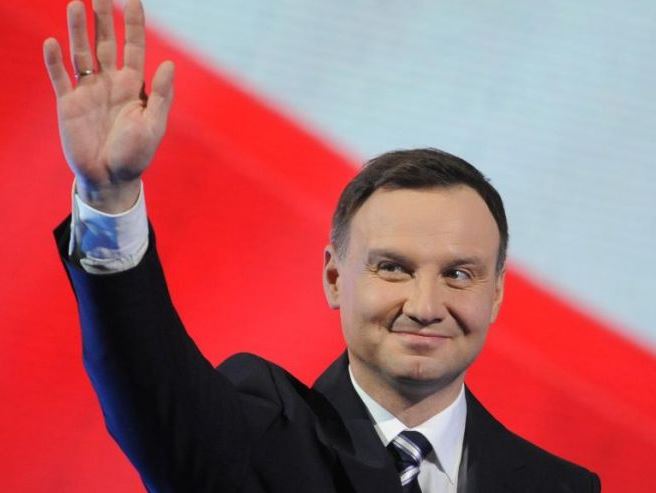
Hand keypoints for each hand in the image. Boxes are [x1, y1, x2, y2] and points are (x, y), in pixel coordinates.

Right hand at [44, 0, 173, 212]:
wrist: (110, 178)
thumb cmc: (136, 155)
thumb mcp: (154, 125)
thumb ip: (160, 95)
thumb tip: (168, 64)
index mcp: (133, 87)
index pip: (134, 47)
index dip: (133, 23)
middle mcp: (110, 83)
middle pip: (105, 42)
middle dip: (103, 17)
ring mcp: (88, 92)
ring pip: (81, 53)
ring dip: (77, 30)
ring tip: (74, 4)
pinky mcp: (68, 104)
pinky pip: (60, 77)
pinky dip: (55, 61)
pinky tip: (52, 42)